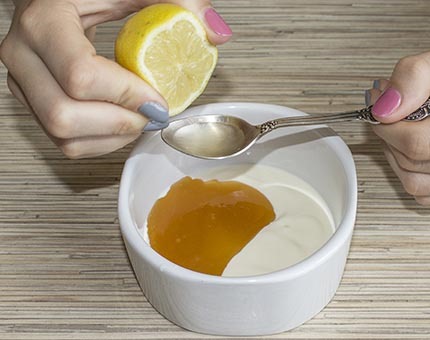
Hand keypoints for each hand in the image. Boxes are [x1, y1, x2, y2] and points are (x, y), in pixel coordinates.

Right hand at [0, 0, 231, 157]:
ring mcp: (23, 82)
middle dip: (120, 124)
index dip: (127, 96)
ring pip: (62, 137)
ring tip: (140, 120)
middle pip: (64, 116)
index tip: (158, 99)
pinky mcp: (32, 101)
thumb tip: (217, 31)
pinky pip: (63, 141)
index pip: (81, 76)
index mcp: (44, 21)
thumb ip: (176, 2)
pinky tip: (122, 124)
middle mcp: (24, 55)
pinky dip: (100, 141)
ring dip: (112, 138)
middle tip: (152, 115)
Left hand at [366, 26, 429, 204]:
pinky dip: (412, 169)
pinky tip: (417, 141)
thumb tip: (383, 108)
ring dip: (397, 153)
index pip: (419, 143)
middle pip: (414, 165)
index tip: (379, 102)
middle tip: (387, 103)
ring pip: (417, 184)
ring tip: (403, 121)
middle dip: (389, 133)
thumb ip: (420, 76)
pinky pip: (429, 193)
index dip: (387, 123)